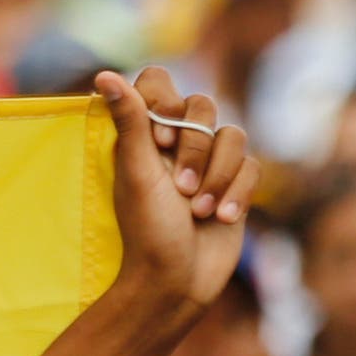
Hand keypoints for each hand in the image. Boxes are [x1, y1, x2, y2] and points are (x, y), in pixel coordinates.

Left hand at [94, 68, 251, 316]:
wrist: (177, 283)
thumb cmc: (148, 231)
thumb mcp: (137, 173)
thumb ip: (128, 121)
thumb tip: (103, 73)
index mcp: (144, 134)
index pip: (157, 81)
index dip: (165, 101)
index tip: (162, 136)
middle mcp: (176, 142)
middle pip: (202, 106)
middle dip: (196, 150)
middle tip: (180, 189)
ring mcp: (209, 162)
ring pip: (232, 135)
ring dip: (219, 176)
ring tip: (200, 210)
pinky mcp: (235, 185)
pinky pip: (252, 166)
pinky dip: (238, 193)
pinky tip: (221, 218)